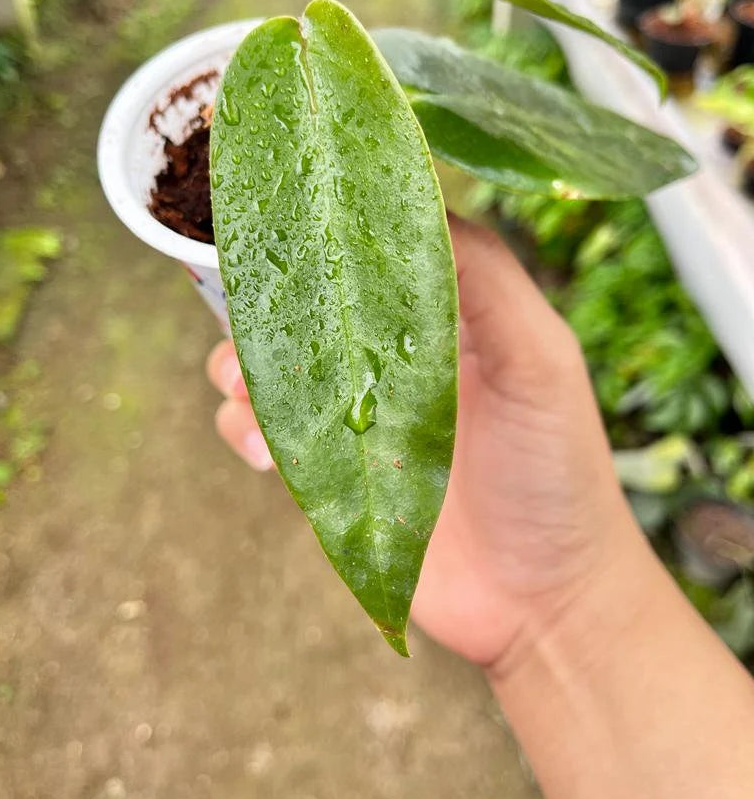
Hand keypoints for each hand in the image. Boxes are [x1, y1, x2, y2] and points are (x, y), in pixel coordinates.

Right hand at [207, 216, 633, 669]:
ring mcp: (357, 408)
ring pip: (270, 358)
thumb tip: (413, 197)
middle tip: (254, 328)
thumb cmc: (557, 471)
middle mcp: (394, 348)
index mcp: (445, 307)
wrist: (542, 601)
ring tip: (249, 392)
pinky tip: (265, 455)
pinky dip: (243, 429)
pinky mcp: (330, 469)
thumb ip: (485, 277)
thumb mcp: (539, 358)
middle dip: (267, 302)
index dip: (322, 224)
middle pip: (305, 294)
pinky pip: (264, 430)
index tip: (280, 215)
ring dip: (241, 366)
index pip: (368, 238)